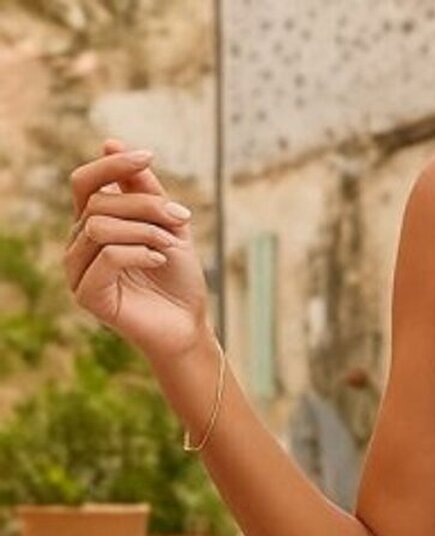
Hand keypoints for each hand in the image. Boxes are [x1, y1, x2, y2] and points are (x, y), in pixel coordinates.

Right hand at [65, 138, 210, 359]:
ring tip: (169, 244)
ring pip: (98, 226)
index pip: (85, 182)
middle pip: (98, 203)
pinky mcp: (87, 295)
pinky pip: (106, 255)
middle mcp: (78, 244)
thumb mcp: (166, 224)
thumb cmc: (177, 278)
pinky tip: (159, 260)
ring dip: (142, 229)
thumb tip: (109, 143)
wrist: (188, 326)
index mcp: (92, 224)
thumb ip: (142, 188)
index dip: (112, 164)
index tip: (149, 156)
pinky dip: (138, 252)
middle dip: (144, 205)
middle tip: (181, 219)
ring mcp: (78, 270)